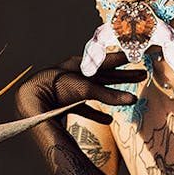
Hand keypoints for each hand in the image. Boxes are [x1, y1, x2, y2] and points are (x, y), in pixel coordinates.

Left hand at [14, 52, 146, 124]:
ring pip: (97, 90)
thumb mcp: (86, 89)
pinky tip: (107, 120)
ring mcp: (71, 89)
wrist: (31, 100)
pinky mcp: (65, 104)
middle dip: (124, 76)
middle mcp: (77, 74)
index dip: (124, 58)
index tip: (137, 54)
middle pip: (106, 75)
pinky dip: (96, 113)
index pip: (108, 59)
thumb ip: (109, 95)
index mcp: (82, 64)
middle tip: (142, 74)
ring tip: (129, 96)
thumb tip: (133, 100)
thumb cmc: (57, 88)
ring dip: (113, 94)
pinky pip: (85, 108)